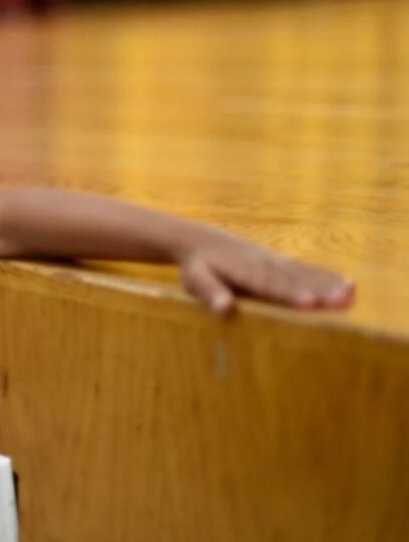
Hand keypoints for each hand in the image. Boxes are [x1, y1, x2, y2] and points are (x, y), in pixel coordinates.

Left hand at [177, 236, 354, 315]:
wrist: (199, 239)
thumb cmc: (197, 267)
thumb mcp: (195, 280)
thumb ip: (210, 292)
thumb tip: (224, 308)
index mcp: (242, 271)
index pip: (268, 285)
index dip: (288, 294)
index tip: (309, 303)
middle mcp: (262, 264)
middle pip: (293, 279)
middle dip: (318, 290)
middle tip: (343, 301)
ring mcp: (274, 261)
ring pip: (303, 273)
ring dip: (328, 283)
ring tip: (352, 293)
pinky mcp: (280, 262)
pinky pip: (305, 269)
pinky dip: (325, 275)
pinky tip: (347, 284)